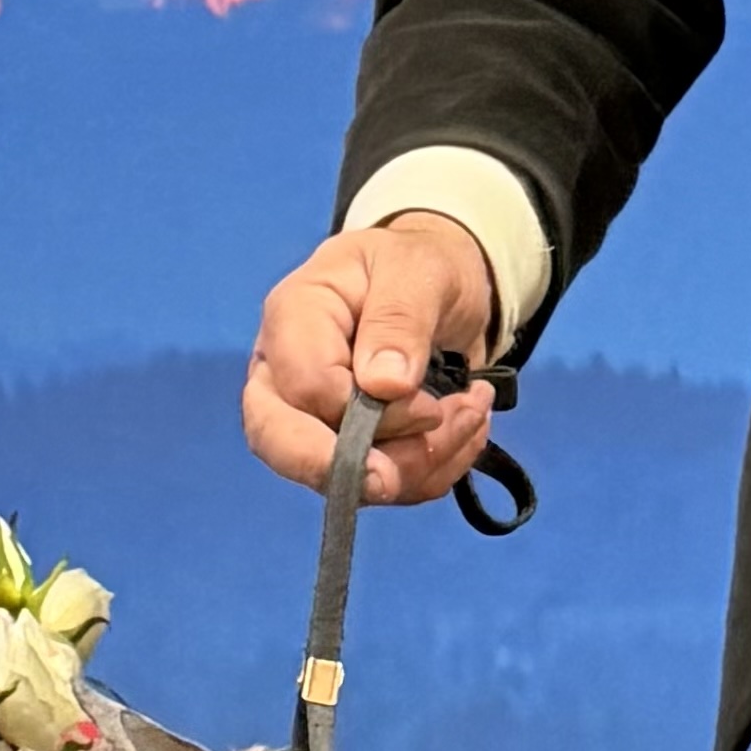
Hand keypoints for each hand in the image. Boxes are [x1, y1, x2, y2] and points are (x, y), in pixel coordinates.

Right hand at [243, 215, 499, 502]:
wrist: (439, 286)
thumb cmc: (418, 266)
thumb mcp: (419, 271)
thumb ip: (399, 319)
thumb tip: (385, 386)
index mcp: (294, 316)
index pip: (303, 387)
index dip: (363, 413)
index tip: (428, 405)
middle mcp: (286, 371)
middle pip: (278, 442)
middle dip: (347, 472)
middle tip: (398, 481)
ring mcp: (309, 415)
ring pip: (335, 475)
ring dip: (416, 465)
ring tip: (472, 414)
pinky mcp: (344, 448)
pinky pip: (377, 484)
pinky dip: (431, 472)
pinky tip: (466, 431)